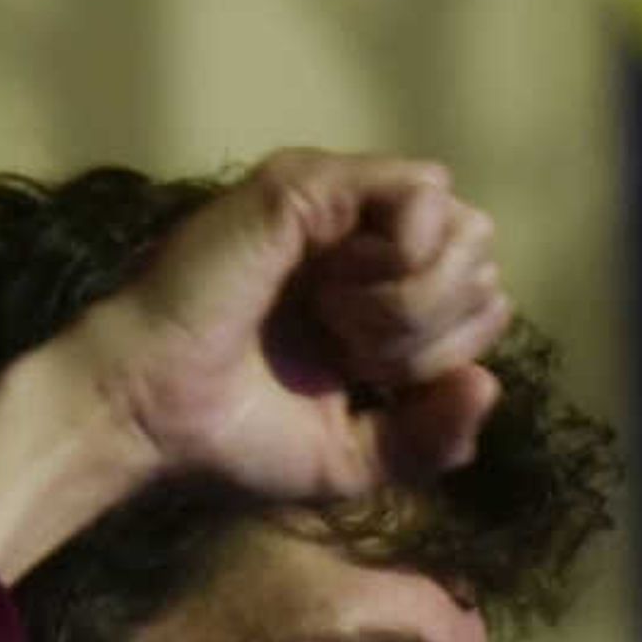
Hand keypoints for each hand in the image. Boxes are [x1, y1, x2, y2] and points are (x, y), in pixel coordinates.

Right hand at [76, 149, 512, 500]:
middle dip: (438, 326)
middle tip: (358, 357)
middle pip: (480, 252)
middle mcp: (362, 239)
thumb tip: (489, 383)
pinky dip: (404, 261)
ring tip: (340, 324)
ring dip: (418, 297)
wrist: (152, 416)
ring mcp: (336, 204)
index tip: (374, 384)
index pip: (483, 292)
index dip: (452, 350)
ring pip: (459, 223)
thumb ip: (434, 435)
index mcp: (377, 292)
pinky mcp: (308, 184)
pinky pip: (421, 195)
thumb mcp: (359, 457)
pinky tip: (338, 292)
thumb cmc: (236, 436)